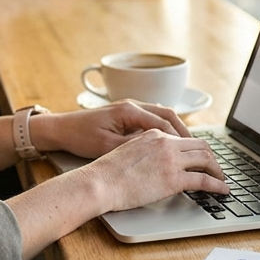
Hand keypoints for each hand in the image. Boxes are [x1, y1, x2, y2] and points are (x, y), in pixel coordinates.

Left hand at [35, 99, 191, 158]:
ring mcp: (129, 109)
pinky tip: (169, 142)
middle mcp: (132, 105)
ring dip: (176, 129)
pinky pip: (152, 119)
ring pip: (162, 115)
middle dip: (184, 132)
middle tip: (199, 149)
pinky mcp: (126, 115)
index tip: (193, 152)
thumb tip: (156, 154)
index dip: (180, 139)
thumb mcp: (106, 146)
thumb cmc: (79, 137)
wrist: (60, 129)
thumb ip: (132, 147)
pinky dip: (164, 129)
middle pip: (168, 114)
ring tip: (188, 147)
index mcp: (128, 110)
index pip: (163, 123)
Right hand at [76, 129, 228, 211]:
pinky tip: (222, 191)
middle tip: (216, 170)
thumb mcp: (127, 151)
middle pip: (200, 146)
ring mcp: (171, 160)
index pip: (184, 138)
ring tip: (222, 181)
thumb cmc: (106, 173)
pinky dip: (217, 185)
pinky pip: (204, 180)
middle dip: (212, 158)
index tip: (202, 159)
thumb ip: (145, 151)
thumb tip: (154, 163)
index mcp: (153, 134)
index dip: (197, 150)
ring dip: (218, 171)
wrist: (100, 182)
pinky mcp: (173, 179)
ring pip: (206, 160)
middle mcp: (165, 142)